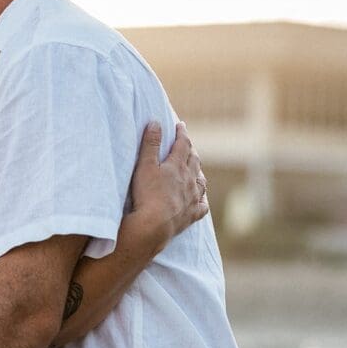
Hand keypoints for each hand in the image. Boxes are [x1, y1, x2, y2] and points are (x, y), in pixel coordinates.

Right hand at [122, 121, 207, 256]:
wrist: (154, 224)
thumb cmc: (147, 194)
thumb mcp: (144, 165)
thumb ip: (150, 143)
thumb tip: (155, 122)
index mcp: (177, 165)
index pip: (183, 144)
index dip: (182, 133)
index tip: (181, 125)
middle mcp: (189, 180)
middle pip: (194, 161)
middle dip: (190, 150)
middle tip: (187, 145)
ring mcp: (193, 198)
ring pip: (200, 181)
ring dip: (198, 172)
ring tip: (196, 169)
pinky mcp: (192, 214)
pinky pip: (202, 205)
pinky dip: (202, 199)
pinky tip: (201, 198)